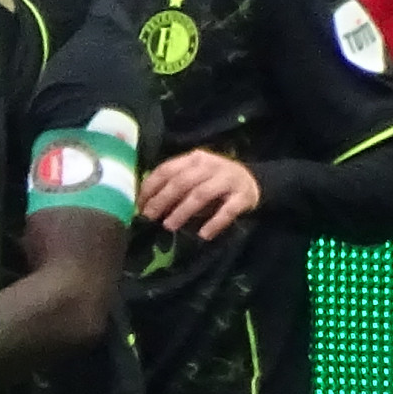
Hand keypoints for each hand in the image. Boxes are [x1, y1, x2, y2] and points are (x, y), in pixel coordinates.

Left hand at [138, 148, 262, 241]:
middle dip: (162, 200)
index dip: (151, 188)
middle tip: (149, 218)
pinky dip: (214, 223)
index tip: (139, 206)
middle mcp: (210, 165)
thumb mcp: (194, 179)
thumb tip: (146, 206)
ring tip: (169, 226)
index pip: (167, 169)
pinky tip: (203, 234)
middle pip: (182, 181)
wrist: (253, 182)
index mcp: (194, 159)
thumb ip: (174, 187)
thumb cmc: (213, 183)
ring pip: (201, 194)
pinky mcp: (243, 196)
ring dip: (182, 211)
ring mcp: (228, 180)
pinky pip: (227, 210)